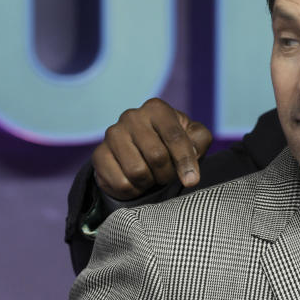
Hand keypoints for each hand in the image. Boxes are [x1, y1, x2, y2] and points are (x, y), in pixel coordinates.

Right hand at [91, 98, 212, 199]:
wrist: (141, 152)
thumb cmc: (173, 144)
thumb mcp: (194, 138)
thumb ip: (200, 140)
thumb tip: (192, 152)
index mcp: (157, 109)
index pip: (175, 137)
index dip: (185, 161)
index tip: (192, 181)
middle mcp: (132, 116)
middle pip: (156, 157)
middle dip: (168, 174)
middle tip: (168, 175)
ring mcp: (112, 134)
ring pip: (137, 172)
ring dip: (150, 182)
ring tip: (152, 176)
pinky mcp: (99, 154)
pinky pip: (121, 183)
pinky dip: (134, 190)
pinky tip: (136, 182)